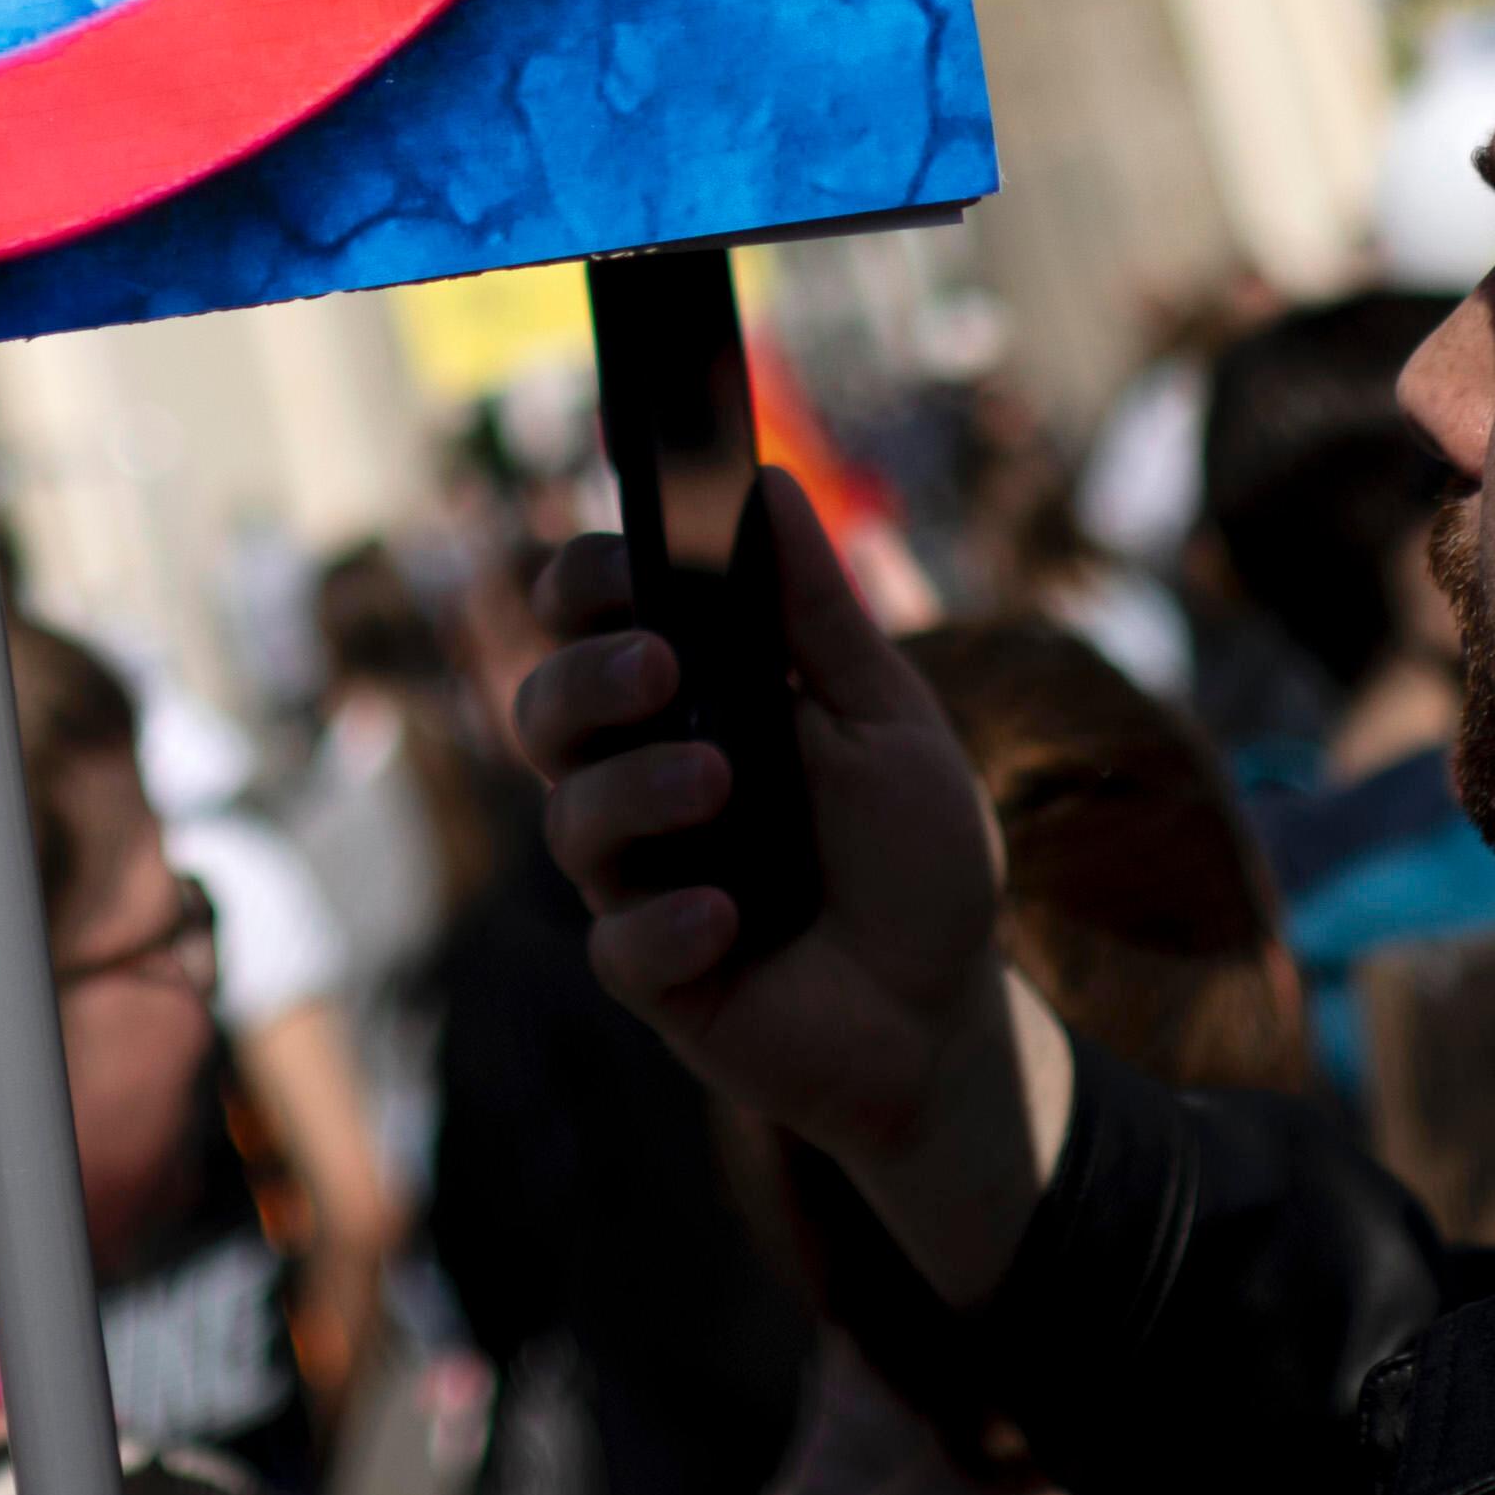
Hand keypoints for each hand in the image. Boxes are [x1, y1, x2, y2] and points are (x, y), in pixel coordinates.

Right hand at [514, 477, 1045, 1292]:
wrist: (949, 1014)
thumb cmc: (917, 857)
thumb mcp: (891, 719)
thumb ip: (822, 613)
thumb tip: (767, 481)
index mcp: (692, 700)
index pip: (592, 617)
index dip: (586, 581)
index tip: (629, 563)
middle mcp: (643, 779)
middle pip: (545, 706)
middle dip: (587, 676)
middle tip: (660, 669)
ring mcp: (640, 879)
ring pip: (569, 818)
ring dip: (635, 790)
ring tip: (717, 784)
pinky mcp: (653, 974)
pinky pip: (617, 942)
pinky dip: (666, 924)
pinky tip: (727, 918)